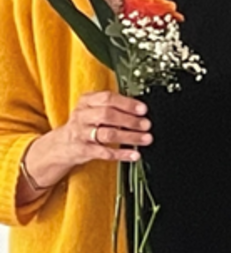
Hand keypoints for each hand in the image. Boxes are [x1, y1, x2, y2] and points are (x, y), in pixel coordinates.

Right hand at [25, 90, 149, 186]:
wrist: (61, 144)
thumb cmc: (84, 123)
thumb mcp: (92, 109)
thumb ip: (112, 106)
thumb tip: (139, 110)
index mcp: (86, 102)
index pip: (107, 98)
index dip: (127, 103)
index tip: (143, 109)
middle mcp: (83, 116)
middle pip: (107, 115)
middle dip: (130, 120)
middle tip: (146, 124)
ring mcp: (82, 133)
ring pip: (107, 134)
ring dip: (130, 137)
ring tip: (146, 138)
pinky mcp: (84, 150)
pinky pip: (104, 152)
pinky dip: (121, 154)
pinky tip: (134, 154)